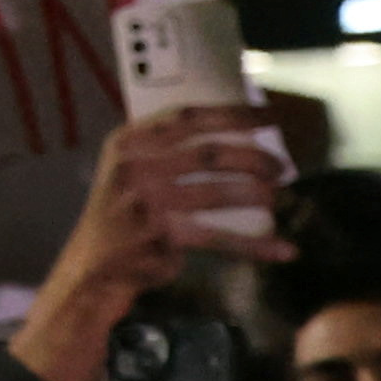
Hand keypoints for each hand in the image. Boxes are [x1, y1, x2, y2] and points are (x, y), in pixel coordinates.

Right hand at [11, 104, 289, 380]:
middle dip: (255, 157)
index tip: (266, 115)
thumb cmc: (123, 213)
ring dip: (258, 194)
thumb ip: (163, 150)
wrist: (95, 266)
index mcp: (128, 142)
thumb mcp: (129, 169)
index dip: (232, 113)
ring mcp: (148, 202)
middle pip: (210, 152)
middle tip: (281, 167)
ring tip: (277, 197)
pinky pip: (221, 237)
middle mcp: (134, 166)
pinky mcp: (163, 237)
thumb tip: (233, 135)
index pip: (186, 117)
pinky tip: (285, 250)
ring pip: (219, 192)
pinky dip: (257, 245)